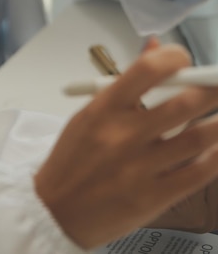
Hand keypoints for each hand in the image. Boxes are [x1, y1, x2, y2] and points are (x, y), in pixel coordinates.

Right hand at [34, 44, 217, 248]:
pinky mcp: (152, 198)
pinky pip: (197, 174)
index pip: (146, 70)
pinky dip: (216, 158)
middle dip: (212, 89)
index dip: (174, 58)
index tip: (184, 58)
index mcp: (104, 108)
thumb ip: (127, 82)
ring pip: (197, 139)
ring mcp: (139, 168)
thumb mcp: (91, 114)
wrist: (55, 211)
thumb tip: (156, 47)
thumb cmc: (73, 158)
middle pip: (182, 103)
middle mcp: (123, 135)